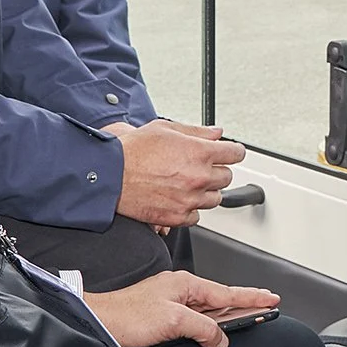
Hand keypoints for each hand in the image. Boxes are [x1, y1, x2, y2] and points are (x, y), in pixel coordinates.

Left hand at [83, 270, 277, 346]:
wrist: (99, 322)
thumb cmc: (128, 316)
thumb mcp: (173, 321)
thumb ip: (203, 328)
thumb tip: (220, 338)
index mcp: (185, 284)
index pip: (227, 292)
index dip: (252, 297)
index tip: (271, 298)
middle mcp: (180, 289)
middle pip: (220, 299)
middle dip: (244, 304)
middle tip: (265, 308)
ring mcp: (171, 300)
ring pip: (208, 309)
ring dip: (226, 316)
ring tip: (246, 321)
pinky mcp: (163, 313)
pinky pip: (194, 317)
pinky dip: (208, 324)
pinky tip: (212, 332)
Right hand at [104, 120, 244, 225]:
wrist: (110, 175)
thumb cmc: (133, 151)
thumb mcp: (165, 129)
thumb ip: (197, 132)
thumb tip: (217, 133)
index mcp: (200, 153)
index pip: (236, 154)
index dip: (232, 152)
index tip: (229, 153)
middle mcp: (199, 177)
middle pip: (227, 177)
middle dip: (216, 171)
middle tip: (198, 167)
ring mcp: (190, 199)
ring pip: (215, 198)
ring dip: (205, 191)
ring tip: (185, 183)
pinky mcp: (178, 217)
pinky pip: (197, 216)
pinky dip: (190, 208)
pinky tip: (178, 198)